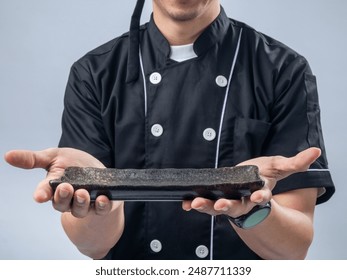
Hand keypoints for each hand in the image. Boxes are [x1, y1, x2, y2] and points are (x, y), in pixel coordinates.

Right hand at [4, 148, 113, 217]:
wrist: (98, 171)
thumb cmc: (73, 164)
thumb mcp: (54, 156)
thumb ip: (33, 159)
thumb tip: (8, 155)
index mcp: (53, 188)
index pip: (44, 193)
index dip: (41, 194)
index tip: (39, 196)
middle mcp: (67, 199)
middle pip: (61, 204)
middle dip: (62, 197)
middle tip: (65, 187)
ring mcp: (85, 203)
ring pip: (80, 210)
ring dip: (80, 203)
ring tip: (82, 193)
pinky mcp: (102, 204)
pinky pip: (101, 209)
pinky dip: (102, 205)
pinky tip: (103, 199)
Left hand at [182, 147, 320, 217]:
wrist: (251, 179)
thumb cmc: (265, 173)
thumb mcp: (280, 166)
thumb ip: (295, 162)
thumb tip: (315, 152)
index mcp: (260, 193)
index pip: (262, 197)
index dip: (260, 198)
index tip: (257, 198)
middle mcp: (244, 200)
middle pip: (237, 206)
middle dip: (228, 206)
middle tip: (219, 206)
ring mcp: (229, 200)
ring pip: (218, 206)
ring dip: (206, 206)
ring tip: (194, 204)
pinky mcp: (217, 196)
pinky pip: (205, 201)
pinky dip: (195, 203)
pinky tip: (185, 203)